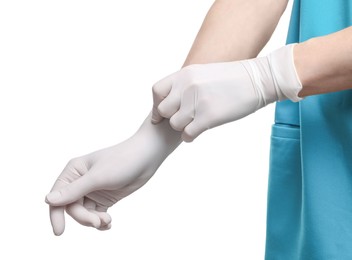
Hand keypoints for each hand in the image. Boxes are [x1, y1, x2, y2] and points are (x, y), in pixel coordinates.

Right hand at [45, 115, 180, 234]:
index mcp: (74, 171)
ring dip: (94, 220)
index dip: (56, 214)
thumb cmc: (122, 161)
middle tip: (99, 222)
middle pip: (72, 207)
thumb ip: (73, 190)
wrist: (147, 156)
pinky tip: (108, 224)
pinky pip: (96, 214)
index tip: (59, 232)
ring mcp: (93, 190)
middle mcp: (81, 181)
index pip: (58, 196)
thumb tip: (48, 200)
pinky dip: (100, 221)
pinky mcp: (105, 197)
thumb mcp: (98, 177)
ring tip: (107, 221)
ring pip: (84, 213)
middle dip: (84, 217)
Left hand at [152, 44, 301, 141]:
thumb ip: (185, 83)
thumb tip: (172, 98)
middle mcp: (187, 86)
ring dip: (183, 127)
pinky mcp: (208, 117)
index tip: (162, 113)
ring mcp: (197, 102)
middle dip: (171, 117)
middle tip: (183, 119)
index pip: (156, 91)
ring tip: (195, 123)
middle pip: (164, 111)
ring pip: (175, 124)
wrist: (259, 80)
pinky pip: (187, 134)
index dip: (157, 105)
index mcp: (184, 74)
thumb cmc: (233, 78)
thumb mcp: (203, 72)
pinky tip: (199, 131)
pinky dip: (190, 136)